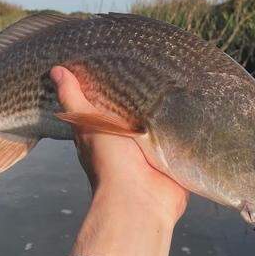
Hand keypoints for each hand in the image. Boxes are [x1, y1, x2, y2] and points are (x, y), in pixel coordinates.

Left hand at [50, 66, 188, 255]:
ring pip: (162, 121)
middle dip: (146, 92)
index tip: (124, 55)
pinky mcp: (177, 156)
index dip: (114, 84)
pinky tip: (198, 98)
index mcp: (107, 132)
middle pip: (138, 110)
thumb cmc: (110, 162)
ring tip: (182, 71)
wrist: (140, 200)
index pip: (110, 103)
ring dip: (169, 107)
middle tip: (159, 57)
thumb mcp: (89, 123)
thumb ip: (74, 100)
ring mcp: (155, 149)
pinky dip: (189, 122)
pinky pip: (184, 135)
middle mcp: (130, 141)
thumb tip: (56, 70)